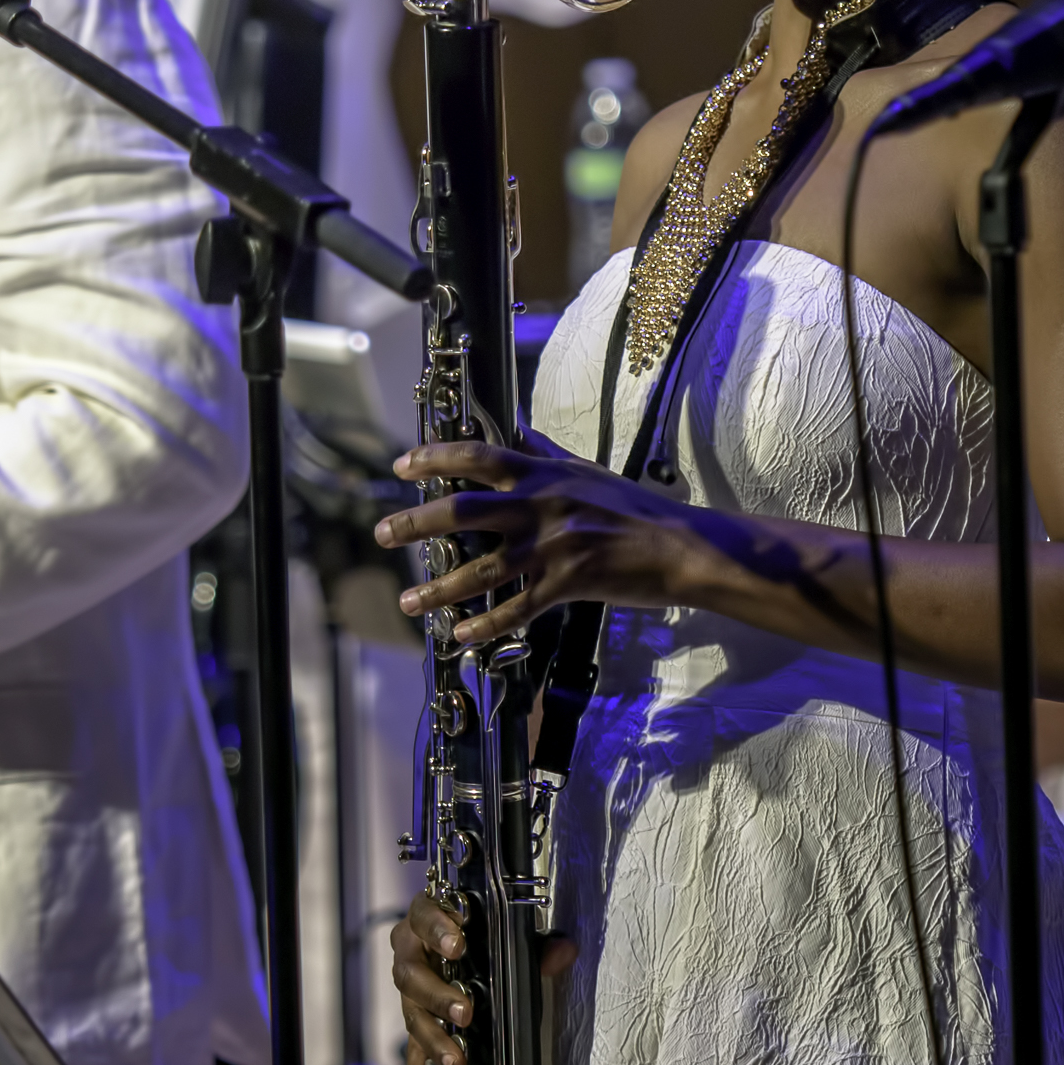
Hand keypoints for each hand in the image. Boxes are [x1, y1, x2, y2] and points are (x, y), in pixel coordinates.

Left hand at [373, 427, 700, 643]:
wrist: (681, 546)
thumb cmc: (633, 507)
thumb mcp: (585, 470)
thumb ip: (545, 452)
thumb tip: (518, 430)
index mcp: (543, 475)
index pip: (478, 458)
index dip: (435, 458)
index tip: (401, 465)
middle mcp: (540, 506)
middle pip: (464, 511)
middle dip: (416, 523)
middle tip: (382, 533)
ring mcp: (552, 547)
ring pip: (482, 569)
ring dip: (440, 588)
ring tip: (408, 601)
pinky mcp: (567, 584)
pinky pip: (517, 608)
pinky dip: (486, 623)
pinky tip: (460, 634)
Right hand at [393, 894, 577, 1064]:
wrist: (457, 944)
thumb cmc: (480, 934)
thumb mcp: (510, 934)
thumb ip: (537, 942)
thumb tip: (565, 952)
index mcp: (428, 917)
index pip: (423, 915)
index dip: (436, 929)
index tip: (457, 945)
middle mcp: (411, 951)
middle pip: (410, 972)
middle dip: (437, 995)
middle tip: (464, 1013)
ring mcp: (410, 989)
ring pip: (411, 1012)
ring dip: (432, 1038)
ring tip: (457, 1062)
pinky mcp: (414, 1020)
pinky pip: (410, 1047)